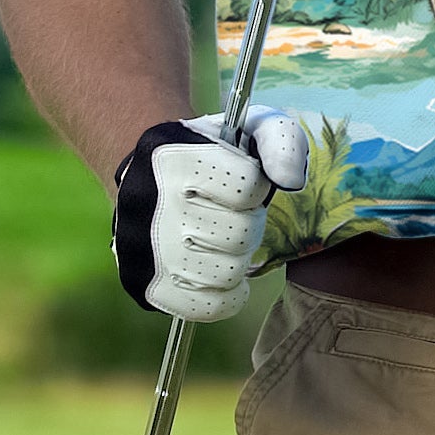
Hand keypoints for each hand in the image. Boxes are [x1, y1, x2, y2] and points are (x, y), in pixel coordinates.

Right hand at [111, 107, 308, 320]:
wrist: (150, 173)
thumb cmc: (214, 151)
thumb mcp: (251, 127)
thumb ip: (283, 142)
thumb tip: (292, 182)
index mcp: (176, 158)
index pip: (248, 187)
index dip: (257, 186)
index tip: (244, 182)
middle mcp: (151, 205)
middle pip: (239, 235)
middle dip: (249, 223)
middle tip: (235, 214)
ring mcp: (142, 251)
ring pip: (226, 274)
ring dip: (237, 257)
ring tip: (224, 239)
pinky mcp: (144, 286)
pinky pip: (207, 307)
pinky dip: (227, 295)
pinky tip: (222, 271)